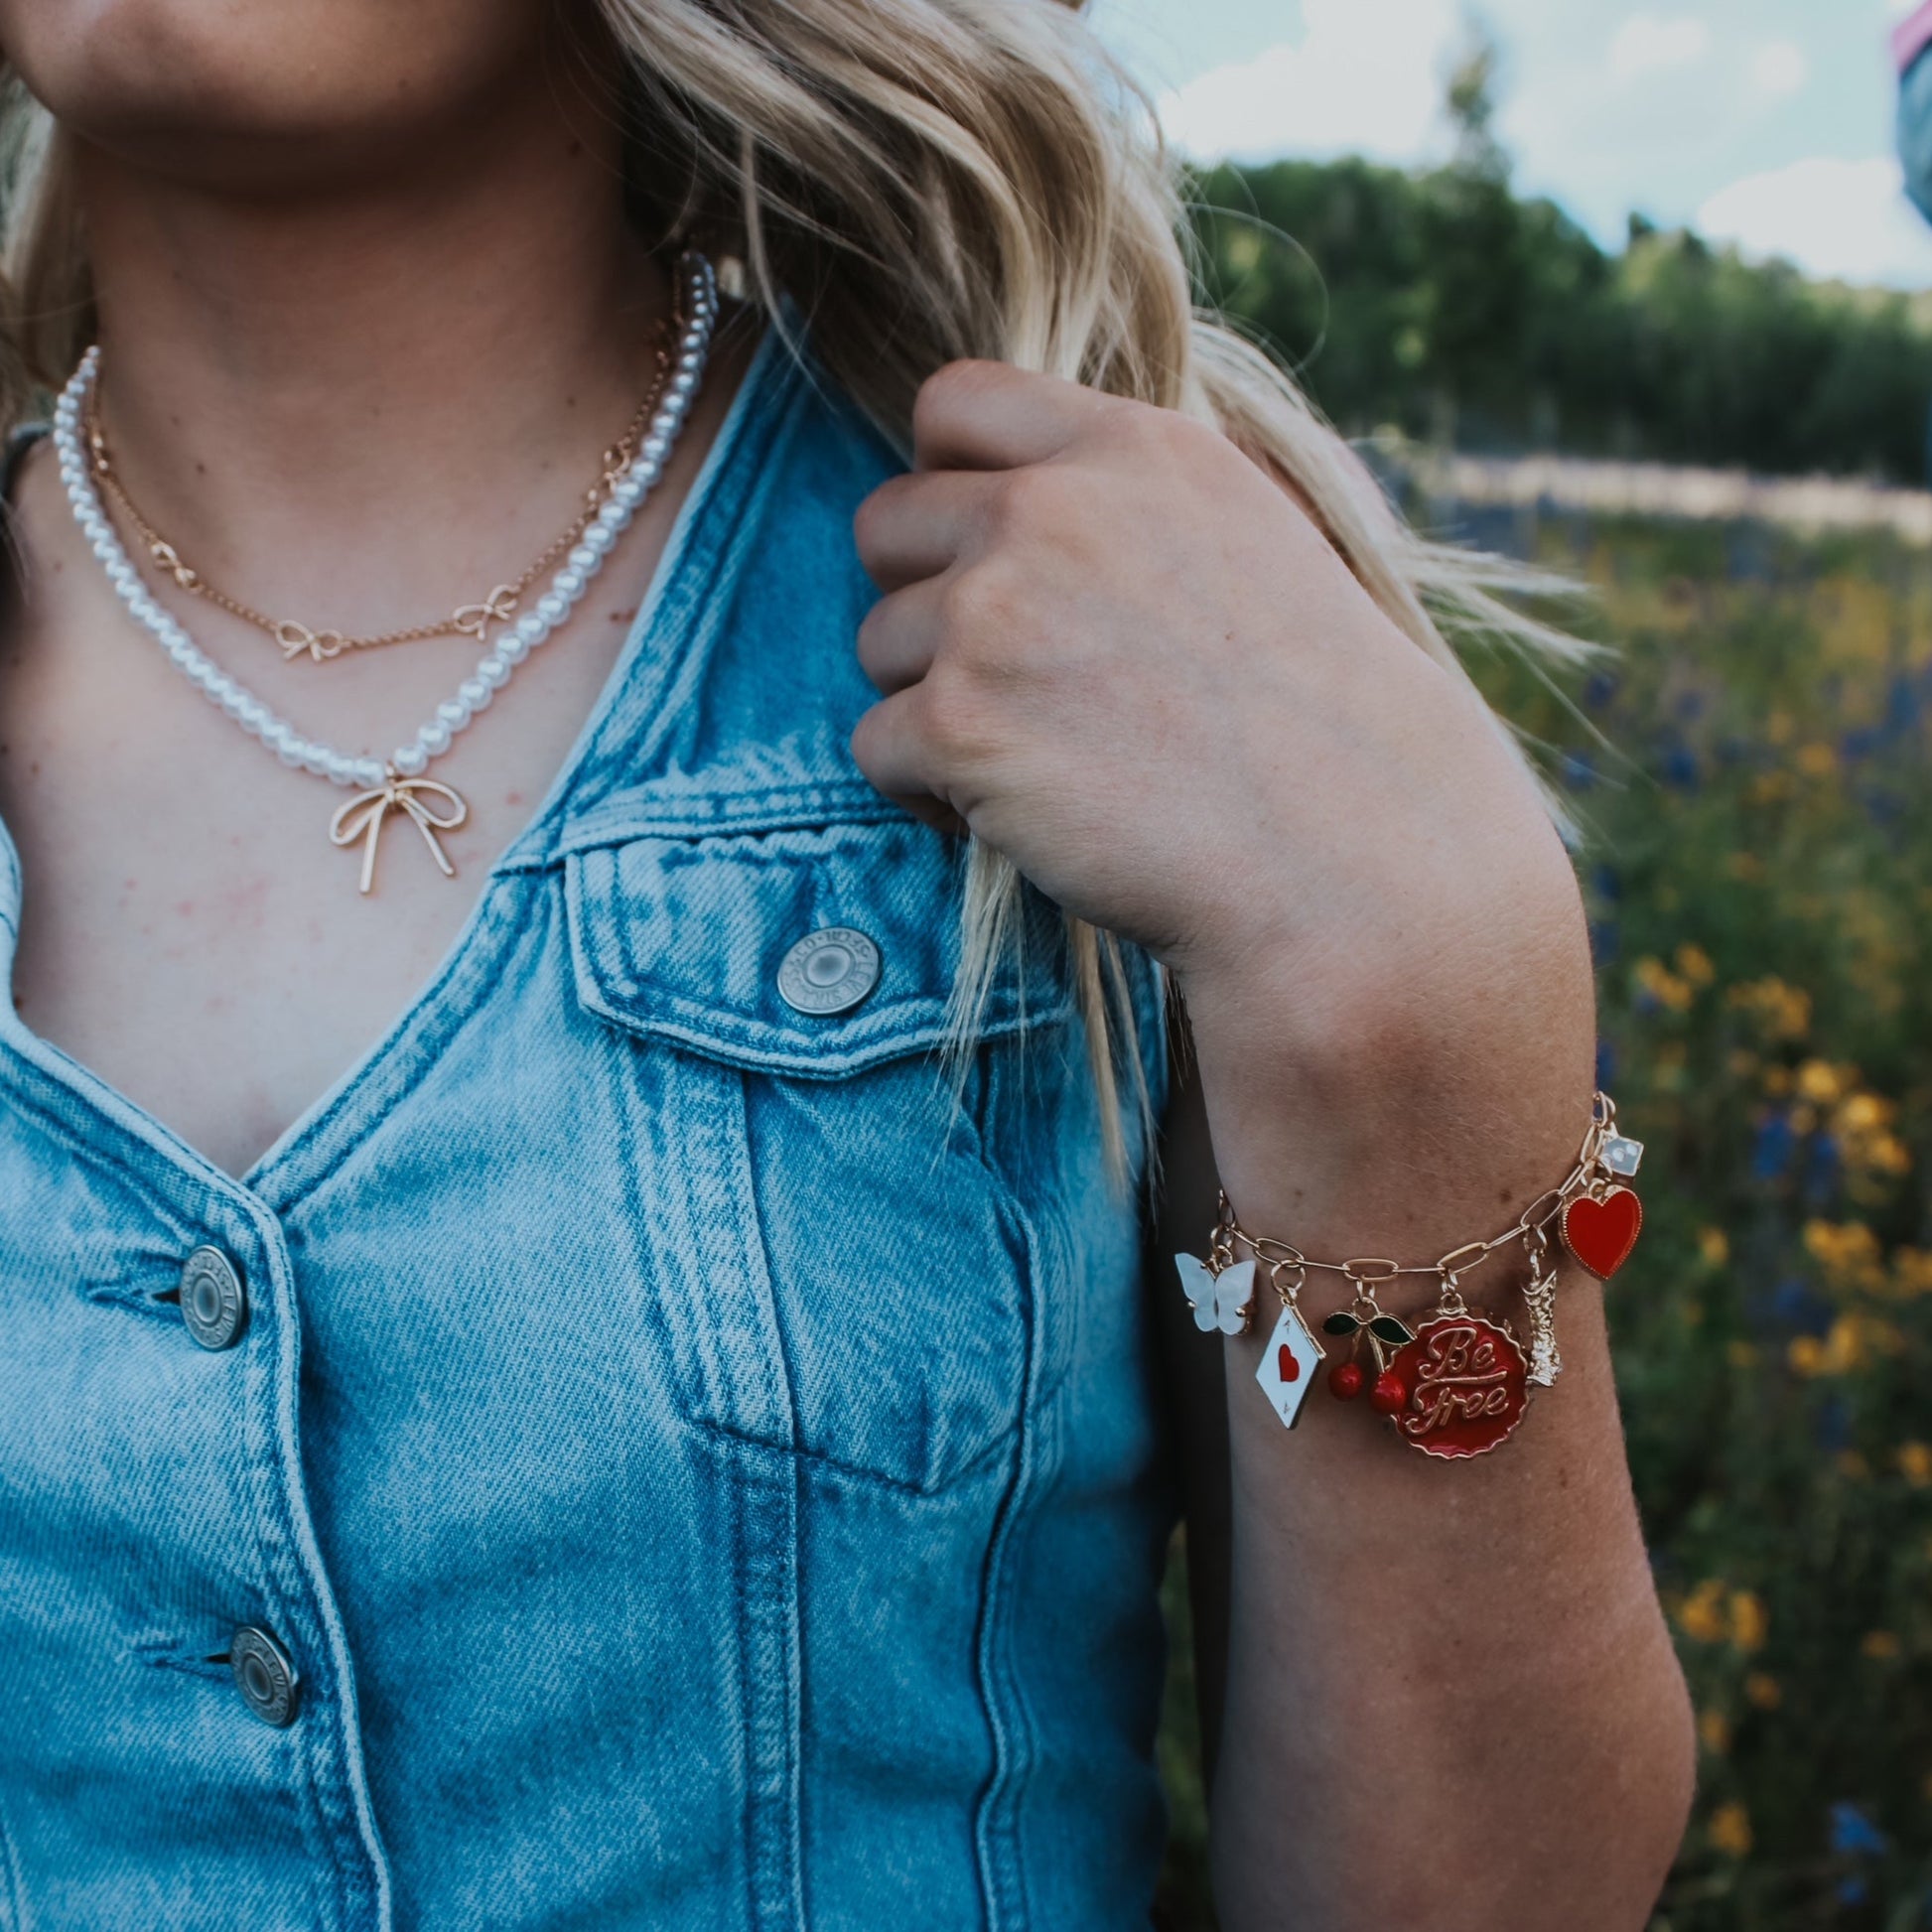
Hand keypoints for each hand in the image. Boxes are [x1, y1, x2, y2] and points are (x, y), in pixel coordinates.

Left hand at [849, 360, 1586, 1068]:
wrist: (1350, 850)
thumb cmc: (1324, 725)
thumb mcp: (1252, 544)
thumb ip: (1133, 502)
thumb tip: (1026, 499)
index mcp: (1132, 450)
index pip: (955, 401)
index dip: (941, 475)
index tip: (971, 548)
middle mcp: (1051, 511)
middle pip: (886, 523)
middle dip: (921, 600)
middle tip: (998, 678)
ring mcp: (994, 614)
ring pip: (878, 644)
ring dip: (932, 706)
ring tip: (1031, 763)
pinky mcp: (960, 722)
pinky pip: (878, 745)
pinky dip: (927, 792)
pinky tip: (1017, 817)